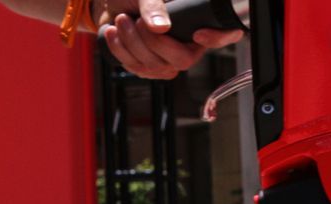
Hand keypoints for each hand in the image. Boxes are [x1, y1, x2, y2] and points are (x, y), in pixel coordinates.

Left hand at [97, 0, 242, 79]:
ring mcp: (168, 61)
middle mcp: (186, 46)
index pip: (222, 36)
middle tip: (135, 20)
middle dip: (152, 42)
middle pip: (182, 60)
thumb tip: (160, 27)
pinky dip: (120, 50)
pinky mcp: (148, 68)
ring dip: (130, 42)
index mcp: (194, 25)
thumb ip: (153, 6)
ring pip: (155, 66)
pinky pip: (137, 69)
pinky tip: (114, 33)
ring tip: (121, 20)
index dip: (218, 38)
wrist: (108, 6)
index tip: (200, 34)